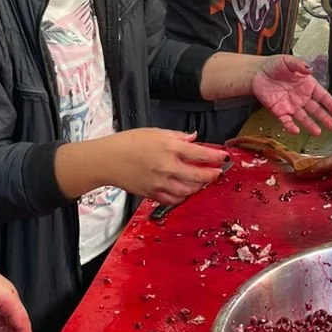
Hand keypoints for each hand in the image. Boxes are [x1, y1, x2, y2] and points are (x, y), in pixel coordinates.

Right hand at [102, 130, 228, 205]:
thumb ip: (177, 136)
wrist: (107, 160)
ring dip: (199, 186)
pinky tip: (186, 191)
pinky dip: (183, 196)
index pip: (200, 154)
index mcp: (169, 148)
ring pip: (188, 190)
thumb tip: (193, 138)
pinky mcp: (152, 194)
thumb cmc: (128, 143)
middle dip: (212, 175)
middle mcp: (167, 167)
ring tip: (202, 181)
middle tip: (217, 172)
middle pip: (198, 175)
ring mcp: (160, 183)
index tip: (224, 157)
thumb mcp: (155, 132)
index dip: (216, 156)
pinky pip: (173, 199)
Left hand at [252, 55, 331, 135]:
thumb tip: (310, 69)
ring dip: (310, 125)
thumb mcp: (287, 61)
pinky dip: (291, 126)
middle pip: (316, 109)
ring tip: (318, 132)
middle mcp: (302, 97)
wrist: (257, 73)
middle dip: (325, 118)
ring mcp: (291, 106)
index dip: (330, 103)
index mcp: (307, 85)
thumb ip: (299, 65)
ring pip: (303, 118)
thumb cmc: (274, 65)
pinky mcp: (279, 111)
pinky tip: (296, 130)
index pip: (322, 96)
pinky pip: (286, 121)